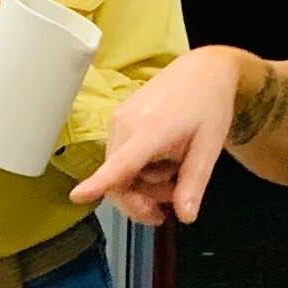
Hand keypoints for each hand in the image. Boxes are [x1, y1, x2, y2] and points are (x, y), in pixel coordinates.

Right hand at [75, 48, 250, 224]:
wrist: (203, 71)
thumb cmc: (209, 105)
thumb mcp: (209, 148)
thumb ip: (194, 183)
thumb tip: (185, 216)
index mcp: (151, 129)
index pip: (121, 163)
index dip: (99, 182)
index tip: (78, 196)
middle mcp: (126, 123)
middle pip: (118, 179)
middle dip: (143, 200)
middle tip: (173, 199)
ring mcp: (118, 120)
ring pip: (117, 172)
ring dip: (142, 186)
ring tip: (173, 175)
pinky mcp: (117, 121)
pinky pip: (118, 158)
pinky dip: (137, 171)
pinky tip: (160, 162)